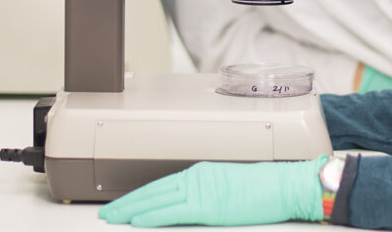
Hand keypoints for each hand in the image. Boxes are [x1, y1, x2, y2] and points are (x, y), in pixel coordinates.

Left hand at [98, 157, 326, 226]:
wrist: (284, 184)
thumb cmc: (265, 187)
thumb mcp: (229, 187)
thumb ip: (206, 195)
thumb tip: (186, 207)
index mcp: (203, 172)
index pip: (162, 185)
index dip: (139, 196)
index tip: (122, 205)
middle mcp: (199, 177)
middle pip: (154, 191)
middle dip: (127, 203)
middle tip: (106, 213)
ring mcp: (203, 190)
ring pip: (158, 200)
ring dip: (132, 210)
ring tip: (113, 217)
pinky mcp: (209, 205)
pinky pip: (174, 211)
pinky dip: (152, 214)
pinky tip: (138, 219)